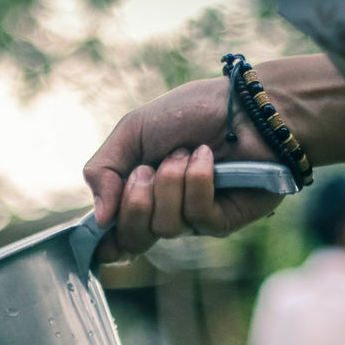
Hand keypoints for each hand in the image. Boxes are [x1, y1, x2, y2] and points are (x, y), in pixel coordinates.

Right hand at [83, 77, 283, 260]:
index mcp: (137, 195)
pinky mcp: (222, 222)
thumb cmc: (191, 112)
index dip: (102, 241)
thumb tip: (99, 219)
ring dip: (170, 182)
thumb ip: (102, 170)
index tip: (102, 224)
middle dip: (134, 202)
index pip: (112, 238)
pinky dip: (197, 182)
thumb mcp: (132, 130)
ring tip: (186, 152)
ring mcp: (192, 221)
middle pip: (131, 240)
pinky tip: (207, 158)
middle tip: (147, 168)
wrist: (245, 104)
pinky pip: (196, 217)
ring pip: (164, 227)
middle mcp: (162, 214)